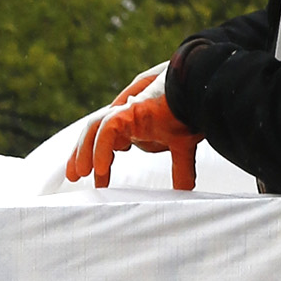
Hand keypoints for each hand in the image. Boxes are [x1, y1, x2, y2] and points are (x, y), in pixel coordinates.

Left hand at [67, 75, 200, 191]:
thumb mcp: (183, 147)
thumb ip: (180, 168)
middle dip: (82, 153)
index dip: (101, 158)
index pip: (109, 138)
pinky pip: (109, 129)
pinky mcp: (134, 109)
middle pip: (96, 131)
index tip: (99, 180)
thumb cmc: (194, 112)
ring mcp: (129, 109)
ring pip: (96, 127)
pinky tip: (101, 168)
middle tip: (76, 176)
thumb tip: (183, 190)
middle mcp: (128, 113)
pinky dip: (102, 148)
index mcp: (136, 120)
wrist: (204, 89)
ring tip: (80, 174)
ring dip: (85, 151)